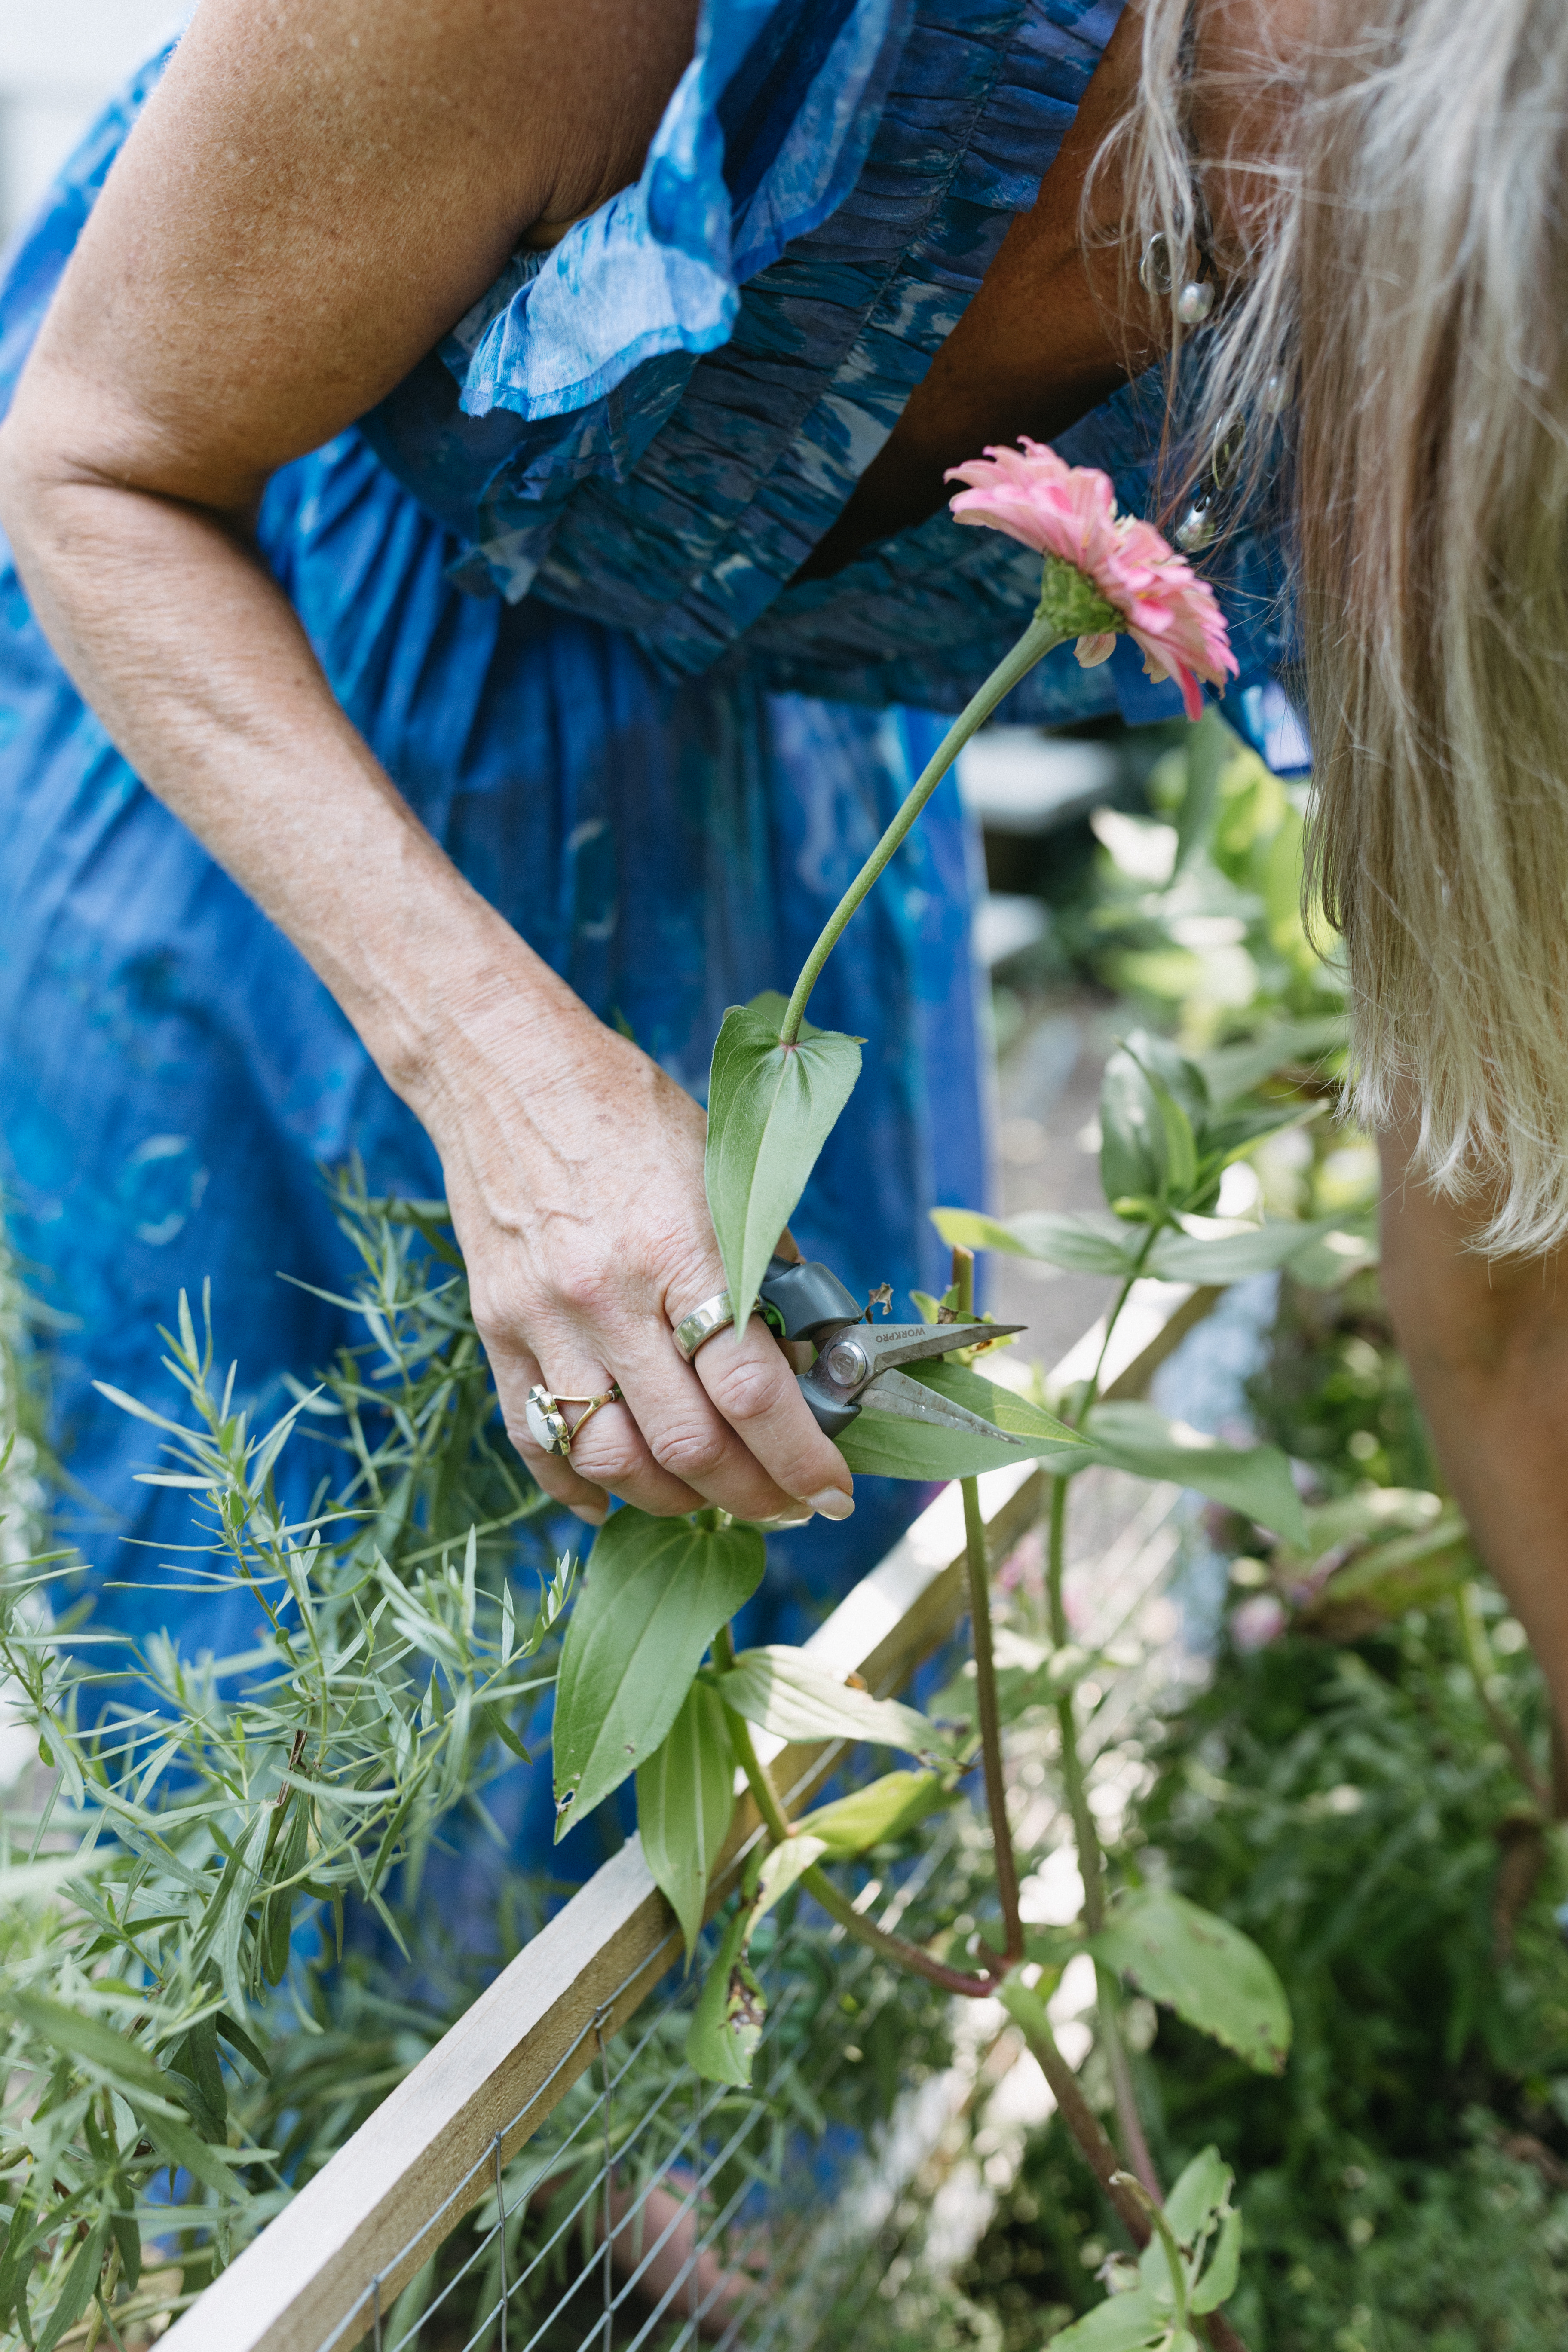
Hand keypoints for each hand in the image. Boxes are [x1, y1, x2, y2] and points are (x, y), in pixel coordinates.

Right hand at [424, 993, 856, 1527]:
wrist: (507, 1070)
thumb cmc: (629, 1115)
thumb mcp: (723, 1174)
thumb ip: (765, 1270)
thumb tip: (810, 1363)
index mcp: (678, 1248)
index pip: (752, 1389)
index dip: (801, 1457)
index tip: (833, 1493)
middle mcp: (606, 1296)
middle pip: (687, 1443)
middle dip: (751, 1494)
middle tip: (785, 1503)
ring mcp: (542, 1320)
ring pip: (611, 1460)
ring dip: (673, 1499)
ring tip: (711, 1495)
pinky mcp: (497, 1330)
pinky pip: (537, 1438)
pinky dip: (578, 1488)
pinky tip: (614, 1502)